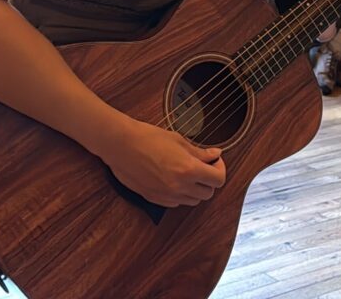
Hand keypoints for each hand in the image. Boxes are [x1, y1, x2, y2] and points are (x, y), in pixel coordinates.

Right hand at [99, 119, 226, 207]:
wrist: (120, 145)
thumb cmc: (148, 138)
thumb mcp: (178, 141)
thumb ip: (199, 152)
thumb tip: (215, 154)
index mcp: (189, 170)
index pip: (218, 180)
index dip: (220, 169)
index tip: (214, 161)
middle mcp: (180, 187)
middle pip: (208, 193)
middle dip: (209, 180)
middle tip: (203, 166)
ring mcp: (167, 196)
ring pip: (193, 201)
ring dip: (196, 189)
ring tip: (187, 173)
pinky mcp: (155, 199)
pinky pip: (176, 203)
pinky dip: (180, 194)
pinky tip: (173, 179)